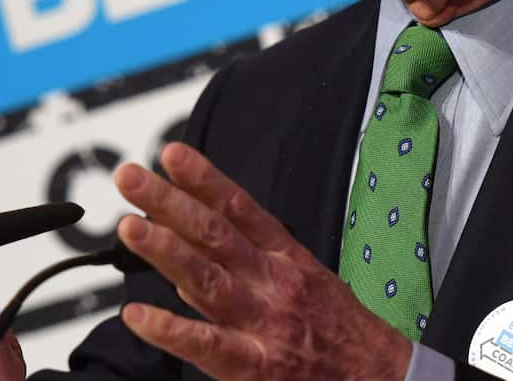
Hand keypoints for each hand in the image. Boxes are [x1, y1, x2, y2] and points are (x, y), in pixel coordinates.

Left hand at [114, 142, 411, 380]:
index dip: (204, 178)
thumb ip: (253, 265)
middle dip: (169, 202)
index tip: (172, 155)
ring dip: (165, 250)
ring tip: (130, 227)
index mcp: (286, 257)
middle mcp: (274, 282)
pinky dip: (171, 329)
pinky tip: (138, 314)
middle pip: (214, 234)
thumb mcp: (308, 280)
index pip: (240, 208)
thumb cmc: (342, 332)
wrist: (383, 378)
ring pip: (208, 279)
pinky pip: (208, 345)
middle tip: (131, 178)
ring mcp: (265, 323)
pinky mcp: (258, 367)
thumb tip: (197, 252)